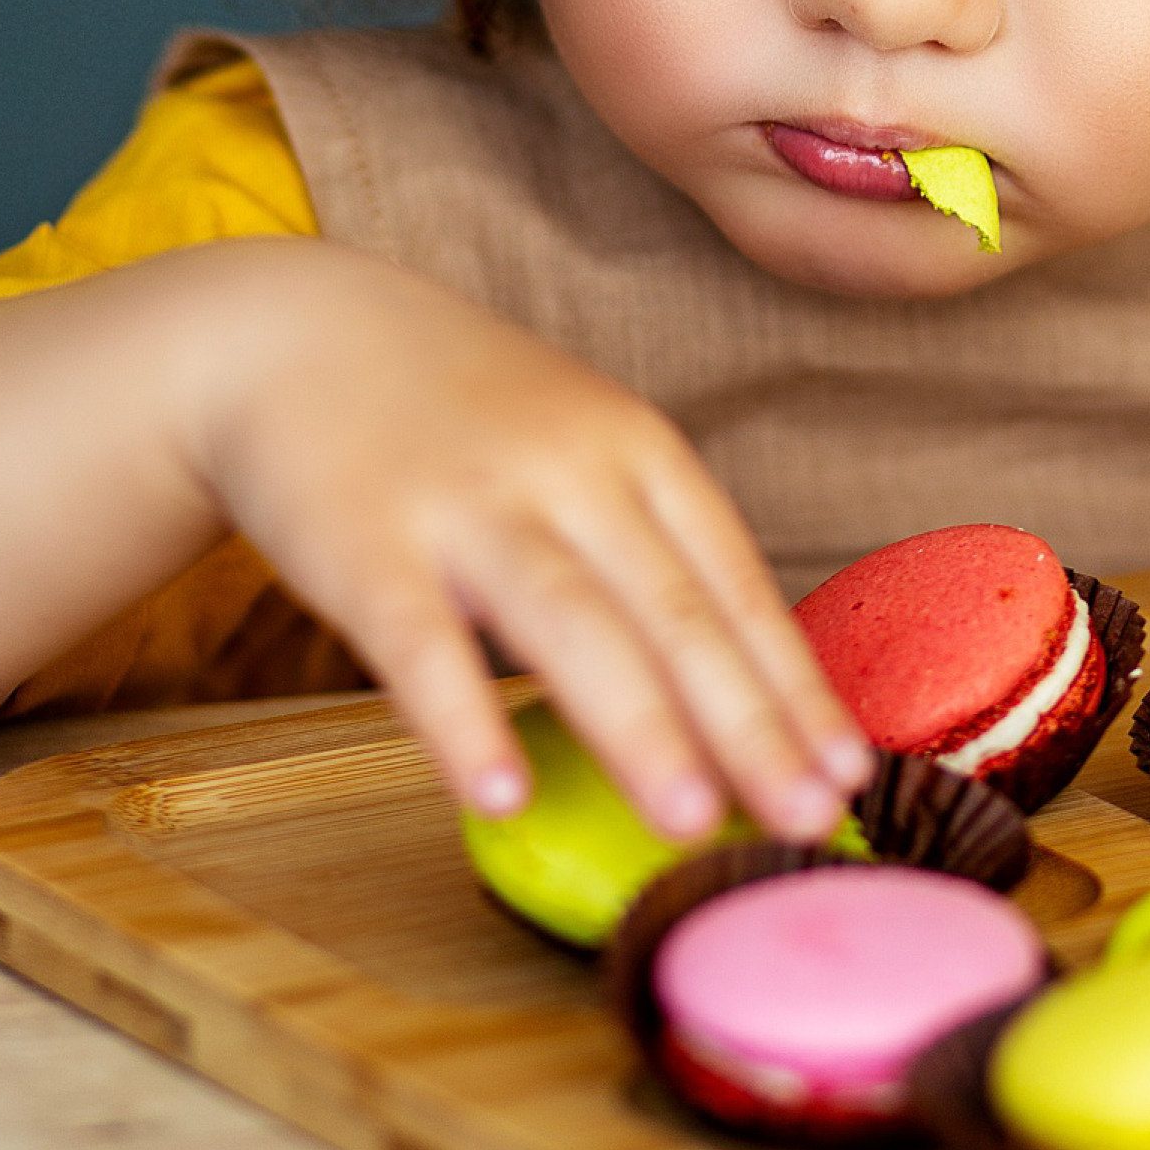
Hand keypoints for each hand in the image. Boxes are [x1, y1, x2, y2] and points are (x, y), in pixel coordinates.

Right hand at [193, 245, 868, 839]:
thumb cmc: (464, 414)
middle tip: (812, 820)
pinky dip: (463, 721)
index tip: (851, 770)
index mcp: (639, 450)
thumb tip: (734, 689)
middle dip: (751, 724)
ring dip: (640, 727)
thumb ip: (648, 546)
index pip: (736, 582)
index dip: (793, 682)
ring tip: (693, 822)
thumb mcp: (581, 444)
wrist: (297, 328)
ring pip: (572, 624)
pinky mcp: (365, 543)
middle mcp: (571, 472)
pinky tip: (498, 798)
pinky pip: (420, 644)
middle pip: (676, 610)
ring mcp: (469, 504)